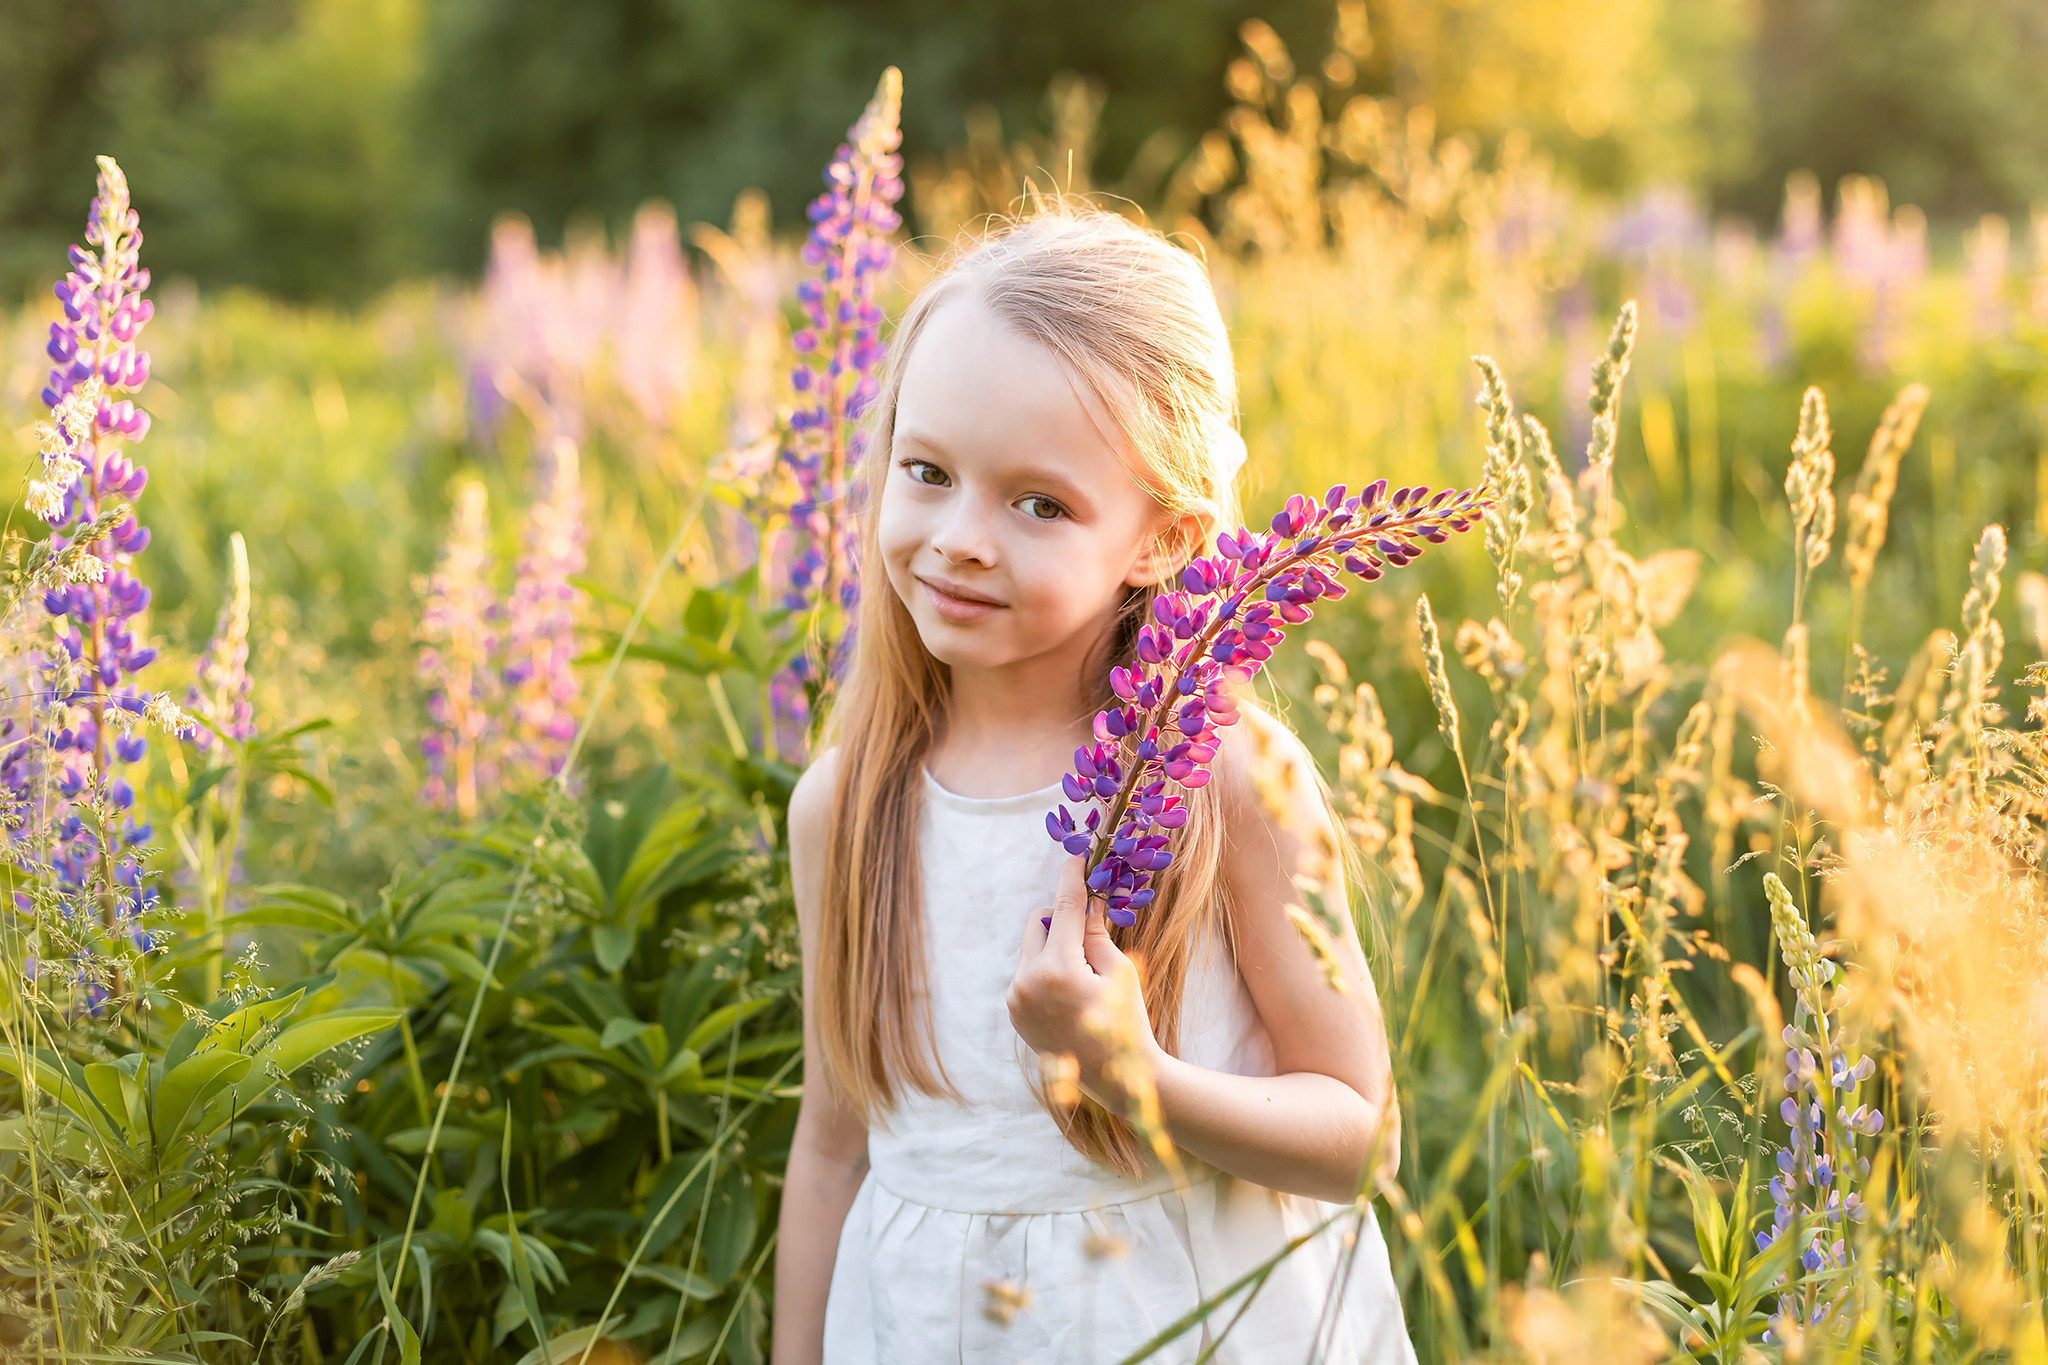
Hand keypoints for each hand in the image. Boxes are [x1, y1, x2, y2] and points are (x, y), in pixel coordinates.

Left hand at [1007, 854, 1155, 1104]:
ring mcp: (1016, 998)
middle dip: (1060, 921)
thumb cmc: (1125, 1020)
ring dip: (1052, 947)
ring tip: (1081, 978)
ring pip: (1030, 948)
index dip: (1070, 877)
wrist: (1113, 1076)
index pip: (1062, 907)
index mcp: (1059, 968)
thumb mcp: (1118, 971)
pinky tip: (1069, 997)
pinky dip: (1045, 971)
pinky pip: (1026, 972)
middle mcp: (1028, 981)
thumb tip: (1086, 900)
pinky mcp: (1013, 1011)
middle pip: (1037, 922)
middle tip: (1088, 937)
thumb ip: (1096, 932)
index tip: (1075, 855)